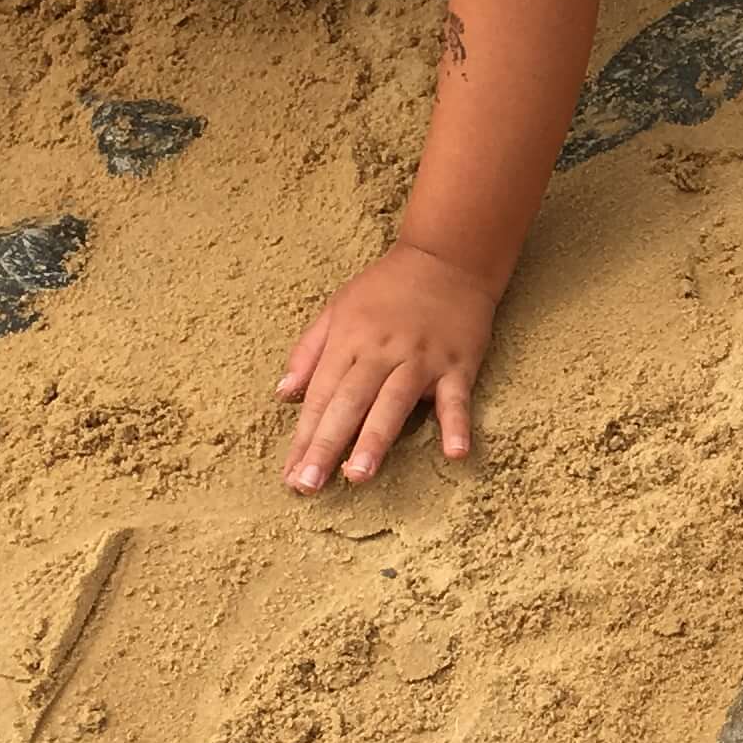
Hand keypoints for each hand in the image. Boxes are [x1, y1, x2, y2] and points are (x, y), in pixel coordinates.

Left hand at [278, 241, 496, 491]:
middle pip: (349, 402)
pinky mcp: (458, 364)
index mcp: (349, 341)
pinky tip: (454, 453)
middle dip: (327, 445)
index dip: (304, 436)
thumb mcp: (337, 308)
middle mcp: (382, 351)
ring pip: (393, 403)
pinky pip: (456, 398)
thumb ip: (309, 351)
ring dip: (375, 439)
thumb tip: (283, 394)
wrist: (448, 257)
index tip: (290, 474)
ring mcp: (421, 359)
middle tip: (309, 485)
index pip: (321, 395)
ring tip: (358, 476)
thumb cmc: (388, 288)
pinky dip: (457, 425)